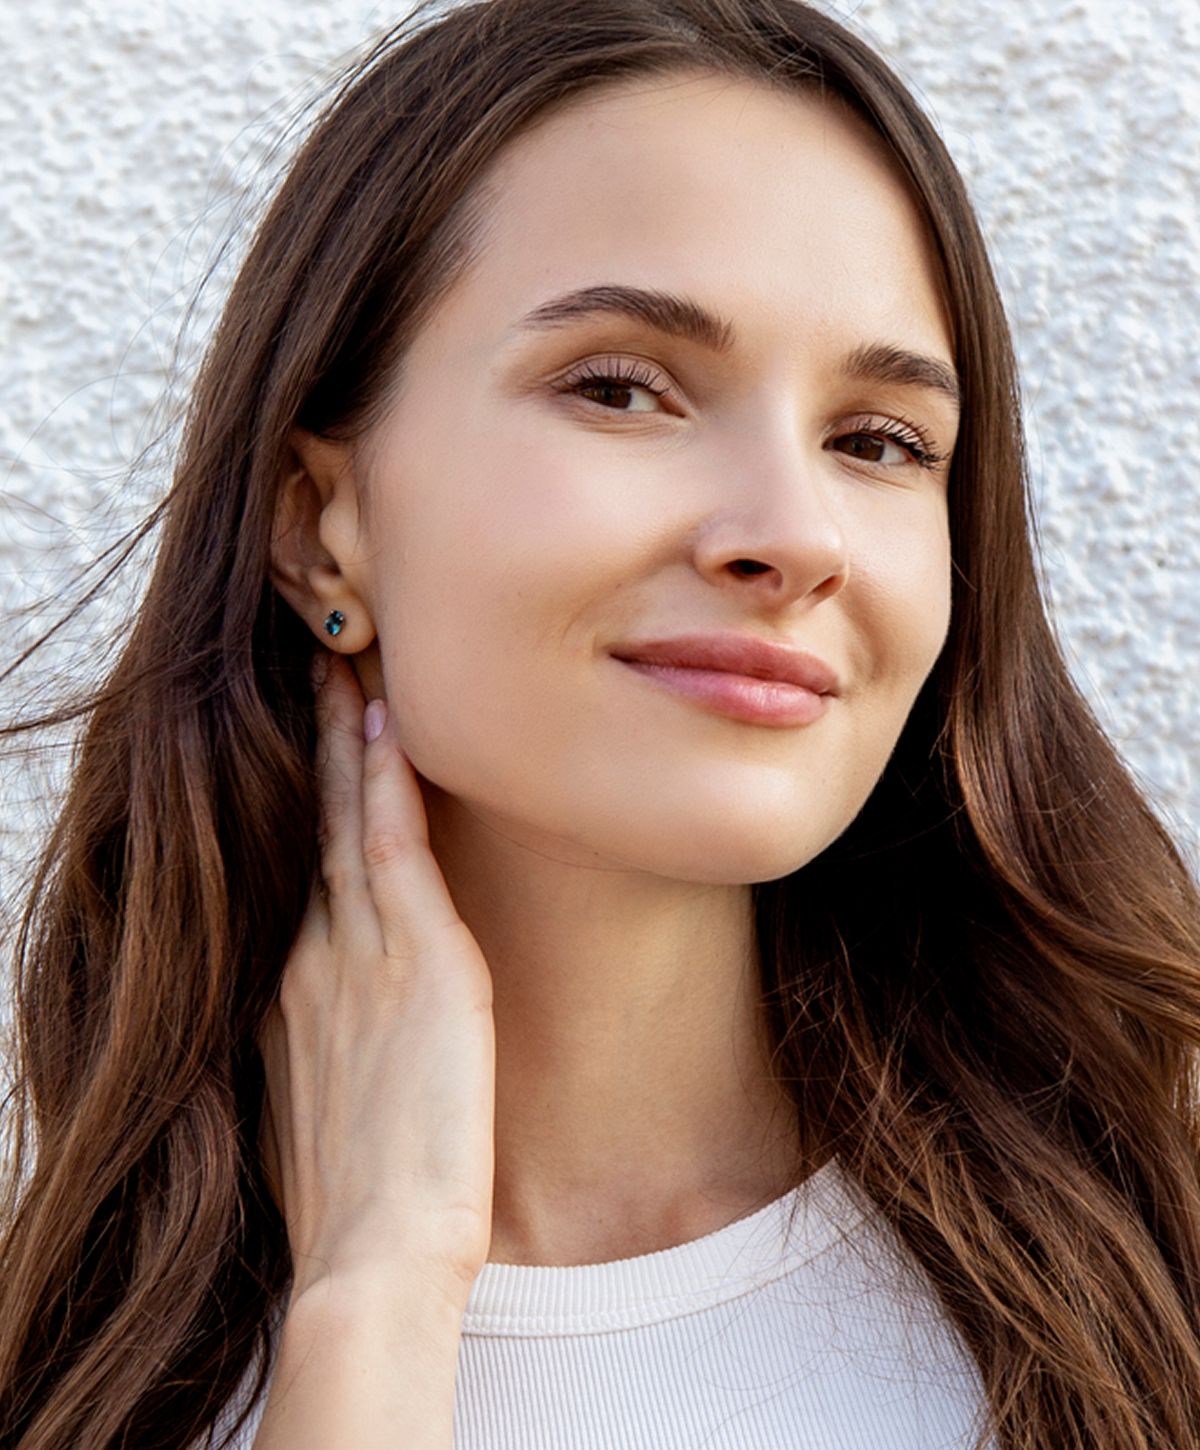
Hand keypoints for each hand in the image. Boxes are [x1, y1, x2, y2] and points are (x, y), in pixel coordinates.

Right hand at [257, 652, 496, 1309]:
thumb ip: (333, 1051)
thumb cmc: (360, 1203)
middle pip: (309, 825)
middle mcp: (312, 958)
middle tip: (305, 670)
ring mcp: (358, 953)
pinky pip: (391, 844)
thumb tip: (350, 1036)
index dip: (299, 803)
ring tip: (338, 662)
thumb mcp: (328, 1108)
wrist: (374, 1258)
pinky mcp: (416, 960)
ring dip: (343, 736)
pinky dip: (384, 778)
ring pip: (344, 815)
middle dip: (309, 746)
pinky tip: (382, 720)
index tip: (300, 750)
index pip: (298, 870)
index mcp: (293, 993)